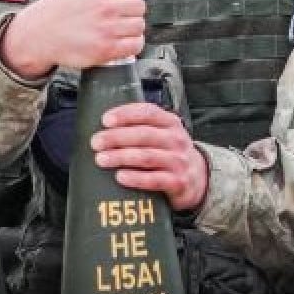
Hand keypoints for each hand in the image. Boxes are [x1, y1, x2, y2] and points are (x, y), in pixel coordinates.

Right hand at [0, 0, 145, 77]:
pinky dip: (132, 44)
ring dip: (131, 28)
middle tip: (115, 15)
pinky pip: (135, 45)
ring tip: (116, 28)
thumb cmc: (62, 4)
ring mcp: (106, 28)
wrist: (39, 33)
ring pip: (139, 25)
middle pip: (139, 6)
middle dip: (130, 10)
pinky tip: (120, 41)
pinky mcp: (105, 49)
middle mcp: (105, 6)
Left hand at [91, 102, 208, 211]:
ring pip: (146, 156)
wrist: (197, 179)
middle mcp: (176, 139)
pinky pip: (154, 179)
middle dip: (116, 137)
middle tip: (96, 142)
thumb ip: (141, 127)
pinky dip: (136, 178)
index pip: (147, 112)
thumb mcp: (162, 134)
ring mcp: (178, 161)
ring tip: (102, 159)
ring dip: (121, 157)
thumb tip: (104, 128)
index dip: (125, 114)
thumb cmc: (170, 153)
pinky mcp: (178, 182)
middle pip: (144, 134)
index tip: (106, 120)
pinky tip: (120, 176)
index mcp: (170, 123)